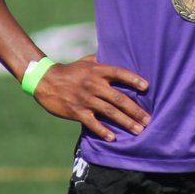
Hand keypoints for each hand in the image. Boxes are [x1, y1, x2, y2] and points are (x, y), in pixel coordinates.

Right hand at [32, 55, 148, 140]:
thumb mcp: (86, 61)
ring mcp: (85, 99)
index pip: (119, 73)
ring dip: (126, 122)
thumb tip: (119, 55)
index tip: (146, 87)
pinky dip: (103, 131)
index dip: (133, 79)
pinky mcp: (77, 112)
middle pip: (119, 98)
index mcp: (97, 71)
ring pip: (110, 112)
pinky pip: (93, 123)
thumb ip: (102, 61)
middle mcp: (93, 85)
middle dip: (135, 110)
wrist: (45, 81)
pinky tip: (113, 138)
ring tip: (139, 130)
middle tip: (148, 120)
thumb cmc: (70, 70)